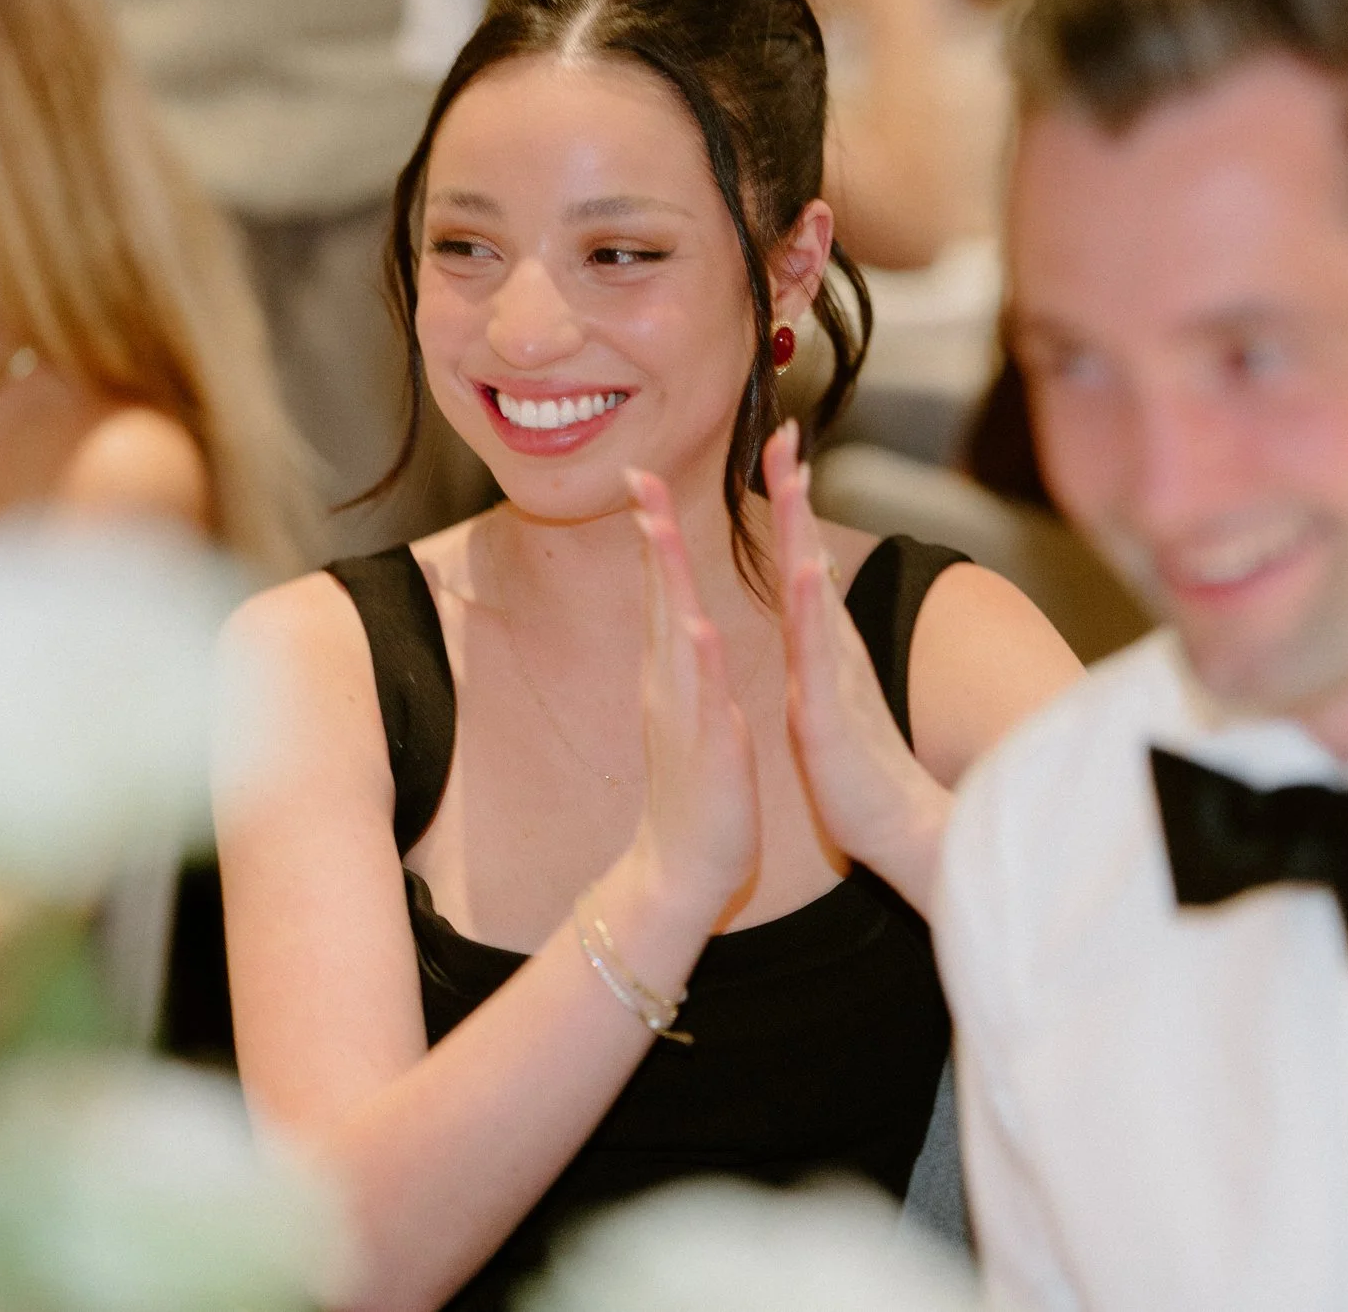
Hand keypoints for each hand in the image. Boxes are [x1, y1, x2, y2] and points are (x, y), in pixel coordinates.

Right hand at [622, 470, 759, 917]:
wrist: (681, 874)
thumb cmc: (697, 795)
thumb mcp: (692, 715)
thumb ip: (686, 670)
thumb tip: (684, 629)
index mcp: (673, 675)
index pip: (665, 590)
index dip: (658, 532)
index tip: (647, 476)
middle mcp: (669, 685)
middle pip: (660, 594)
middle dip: (653, 531)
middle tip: (640, 473)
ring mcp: (684, 715)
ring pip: (674, 631)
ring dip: (668, 578)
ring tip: (658, 525)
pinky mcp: (707, 749)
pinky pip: (703, 699)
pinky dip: (698, 662)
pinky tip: (696, 626)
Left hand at [764, 423, 951, 913]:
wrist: (898, 832)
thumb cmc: (860, 767)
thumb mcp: (830, 691)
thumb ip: (825, 643)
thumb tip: (817, 596)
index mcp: (822, 643)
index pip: (803, 557)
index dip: (790, 500)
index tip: (778, 440)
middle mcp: (832, 648)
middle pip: (810, 555)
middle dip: (795, 492)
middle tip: (785, 432)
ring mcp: (833, 677)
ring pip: (813, 593)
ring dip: (802, 534)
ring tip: (792, 483)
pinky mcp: (829, 715)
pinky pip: (818, 658)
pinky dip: (811, 614)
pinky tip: (805, 576)